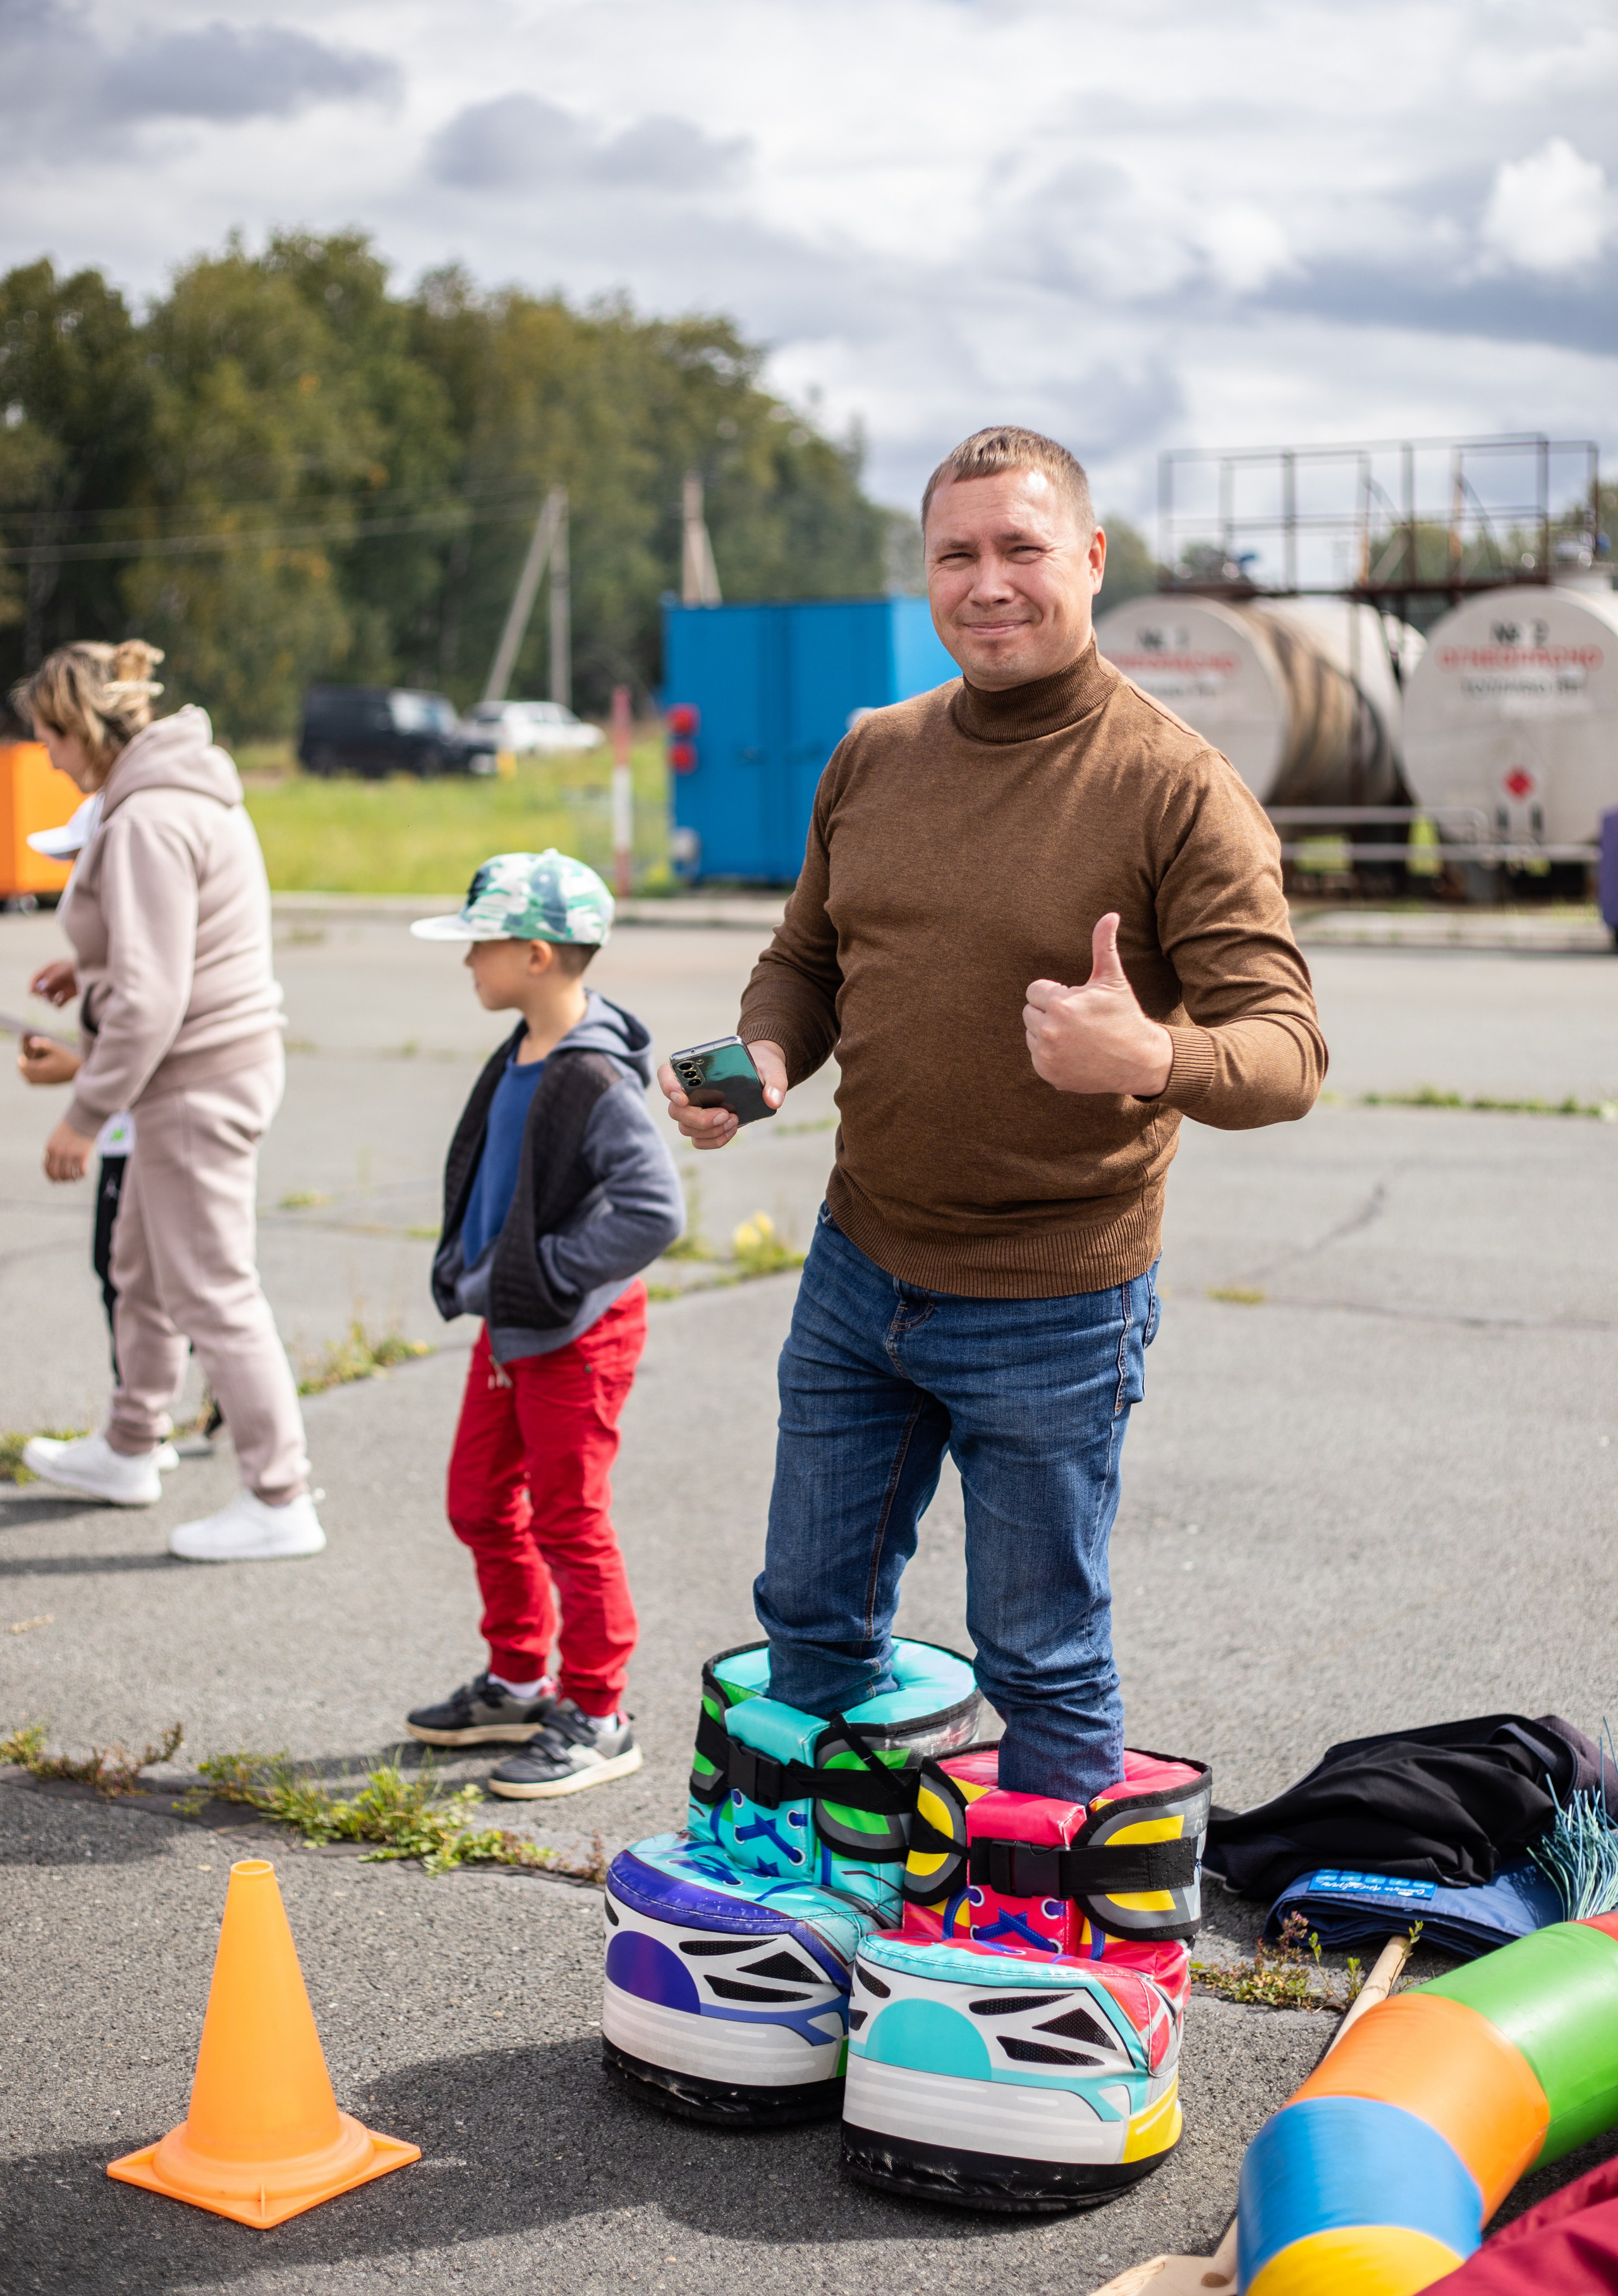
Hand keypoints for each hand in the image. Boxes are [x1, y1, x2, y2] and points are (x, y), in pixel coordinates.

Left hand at [18, 1033, 80, 1086]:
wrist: (78, 1070)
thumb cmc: (67, 1058)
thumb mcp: (56, 1048)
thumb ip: (43, 1044)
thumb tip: (32, 1041)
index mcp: (44, 1068)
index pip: (27, 1066)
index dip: (21, 1061)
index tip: (20, 1056)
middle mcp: (44, 1076)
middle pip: (26, 1074)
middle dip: (21, 1068)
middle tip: (20, 1061)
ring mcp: (46, 1081)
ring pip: (30, 1080)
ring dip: (25, 1074)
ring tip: (24, 1067)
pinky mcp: (49, 1083)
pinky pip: (35, 1083)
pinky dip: (30, 1078)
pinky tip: (31, 1073)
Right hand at [29, 960, 77, 1006]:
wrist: (96, 973)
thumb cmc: (79, 968)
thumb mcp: (63, 971)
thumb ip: (51, 979)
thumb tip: (40, 988)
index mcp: (51, 969)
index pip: (37, 977)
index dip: (32, 984)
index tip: (31, 992)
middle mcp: (54, 979)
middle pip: (41, 989)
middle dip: (40, 994)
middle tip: (45, 996)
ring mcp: (61, 988)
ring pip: (48, 998)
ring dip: (48, 1000)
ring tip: (53, 998)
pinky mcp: (68, 996)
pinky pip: (58, 1004)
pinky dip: (58, 1005)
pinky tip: (61, 1000)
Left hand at [43, 1117, 94, 1182]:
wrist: (84, 1117)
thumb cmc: (73, 1126)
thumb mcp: (57, 1137)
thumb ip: (54, 1149)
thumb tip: (54, 1164)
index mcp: (50, 1148)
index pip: (47, 1168)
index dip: (51, 1177)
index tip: (56, 1181)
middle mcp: (59, 1153)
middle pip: (57, 1174)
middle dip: (62, 1180)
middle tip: (67, 1180)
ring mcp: (70, 1154)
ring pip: (69, 1175)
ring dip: (72, 1179)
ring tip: (76, 1177)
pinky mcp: (82, 1155)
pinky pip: (81, 1172)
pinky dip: (82, 1176)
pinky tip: (84, 1174)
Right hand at [658, 1039, 787, 1149]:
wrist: (763, 1077)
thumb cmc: (760, 1066)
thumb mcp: (772, 1068)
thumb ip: (774, 1081)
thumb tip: (773, 1101)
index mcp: (695, 1068)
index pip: (667, 1074)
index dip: (668, 1085)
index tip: (682, 1096)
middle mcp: (688, 1090)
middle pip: (676, 1109)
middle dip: (699, 1117)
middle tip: (725, 1113)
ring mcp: (694, 1110)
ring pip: (686, 1128)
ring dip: (709, 1130)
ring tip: (734, 1120)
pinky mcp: (703, 1126)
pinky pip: (698, 1141)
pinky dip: (714, 1140)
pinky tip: (732, 1130)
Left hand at [1024, 914, 1173, 1097]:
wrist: (1139, 1060)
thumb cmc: (1124, 1015)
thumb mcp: (1113, 979)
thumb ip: (1104, 946)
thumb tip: (1111, 915)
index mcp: (1060, 1005)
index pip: (1034, 991)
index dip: (1056, 993)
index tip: (1077, 1001)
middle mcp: (1049, 1032)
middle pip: (1029, 1012)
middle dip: (1050, 1012)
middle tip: (1078, 1019)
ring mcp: (1047, 1056)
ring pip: (1032, 1034)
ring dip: (1048, 1032)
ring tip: (1078, 1036)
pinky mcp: (1049, 1074)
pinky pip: (1037, 1057)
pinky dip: (1050, 1055)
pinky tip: (1075, 1053)